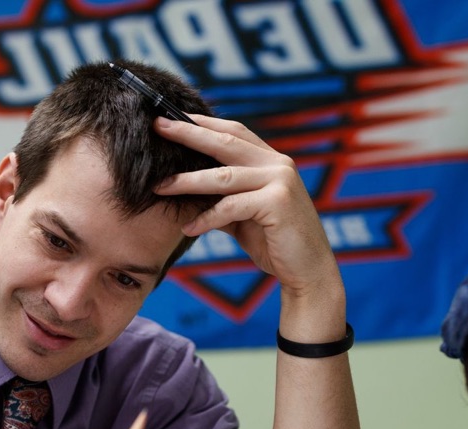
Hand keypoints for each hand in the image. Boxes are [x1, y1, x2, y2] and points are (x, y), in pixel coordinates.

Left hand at [152, 114, 342, 306]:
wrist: (309, 271)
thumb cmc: (274, 242)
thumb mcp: (243, 215)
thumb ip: (222, 198)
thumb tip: (184, 190)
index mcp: (271, 161)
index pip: (234, 132)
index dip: (203, 124)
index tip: (172, 118)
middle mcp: (278, 164)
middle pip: (225, 142)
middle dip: (189, 133)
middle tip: (158, 127)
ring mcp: (280, 181)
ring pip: (223, 176)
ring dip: (188, 181)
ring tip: (160, 187)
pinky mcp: (277, 203)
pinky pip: (230, 207)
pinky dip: (206, 218)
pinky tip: (188, 228)